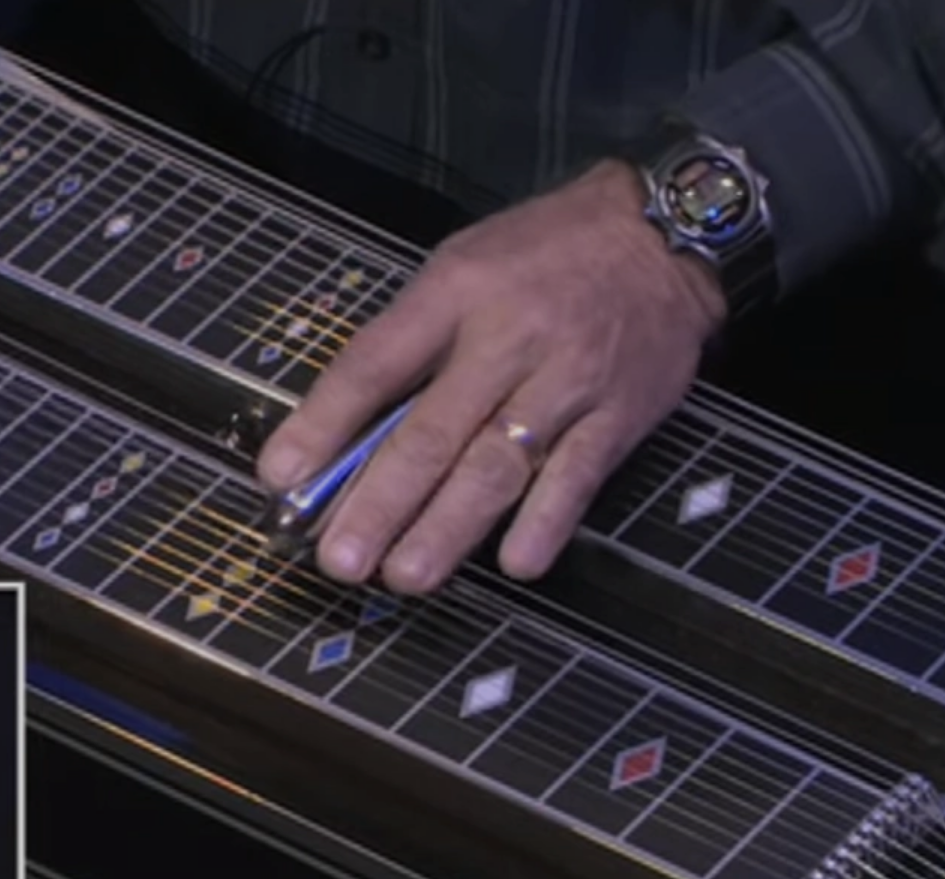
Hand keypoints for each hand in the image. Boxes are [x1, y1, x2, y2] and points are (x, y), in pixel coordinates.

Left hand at [256, 159, 726, 592]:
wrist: (664, 236)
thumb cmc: (544, 255)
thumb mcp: (460, 269)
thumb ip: (408, 343)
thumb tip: (343, 433)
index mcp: (453, 293)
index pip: (374, 364)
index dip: (323, 423)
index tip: (280, 477)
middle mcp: (507, 339)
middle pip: (431, 432)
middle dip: (380, 502)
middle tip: (340, 560)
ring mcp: (567, 380)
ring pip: (498, 464)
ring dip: (448, 528)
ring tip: (405, 576)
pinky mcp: (619, 414)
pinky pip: (577, 476)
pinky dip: (545, 522)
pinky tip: (513, 564)